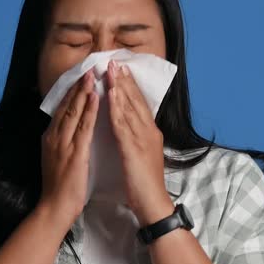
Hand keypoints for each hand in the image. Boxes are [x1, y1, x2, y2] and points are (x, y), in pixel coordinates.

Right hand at [39, 67, 98, 225]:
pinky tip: (96, 97)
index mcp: (51, 138)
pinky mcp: (74, 152)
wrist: (55, 207)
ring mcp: (63, 143)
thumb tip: (67, 131)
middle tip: (88, 67)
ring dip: (84, 92)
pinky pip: (83, 127)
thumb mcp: (57, 159)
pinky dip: (90, 110)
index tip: (80, 77)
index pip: (61, 110)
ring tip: (92, 74)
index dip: (71, 92)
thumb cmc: (59, 188)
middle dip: (77, 86)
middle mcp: (54, 137)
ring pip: (74, 112)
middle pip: (66, 106)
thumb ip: (61, 143)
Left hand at [106, 60, 174, 225]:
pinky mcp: (134, 148)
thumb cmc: (145, 184)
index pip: (139, 104)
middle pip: (135, 100)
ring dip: (120, 87)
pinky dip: (117, 107)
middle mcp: (148, 131)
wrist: (152, 203)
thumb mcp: (142, 156)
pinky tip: (110, 95)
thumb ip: (137, 140)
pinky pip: (123, 124)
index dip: (130, 86)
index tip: (121, 70)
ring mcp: (142, 138)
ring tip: (111, 70)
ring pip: (130, 108)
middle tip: (115, 60)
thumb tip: (129, 129)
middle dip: (124, 80)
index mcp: (150, 133)